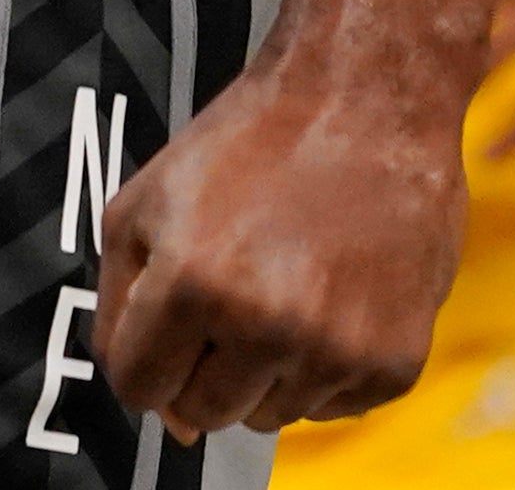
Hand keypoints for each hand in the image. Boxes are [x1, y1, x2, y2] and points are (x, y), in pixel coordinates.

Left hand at [92, 39, 463, 436]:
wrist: (366, 99)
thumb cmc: (250, 143)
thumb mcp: (145, 203)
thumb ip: (120, 308)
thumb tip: (156, 407)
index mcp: (191, 283)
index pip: (139, 390)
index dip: (147, 362)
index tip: (168, 330)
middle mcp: (266, 326)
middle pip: (204, 415)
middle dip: (203, 368)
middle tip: (232, 295)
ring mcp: (335, 349)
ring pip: (270, 416)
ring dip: (266, 368)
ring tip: (287, 281)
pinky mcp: (394, 362)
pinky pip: (334, 407)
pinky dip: (324, 366)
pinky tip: (333, 294)